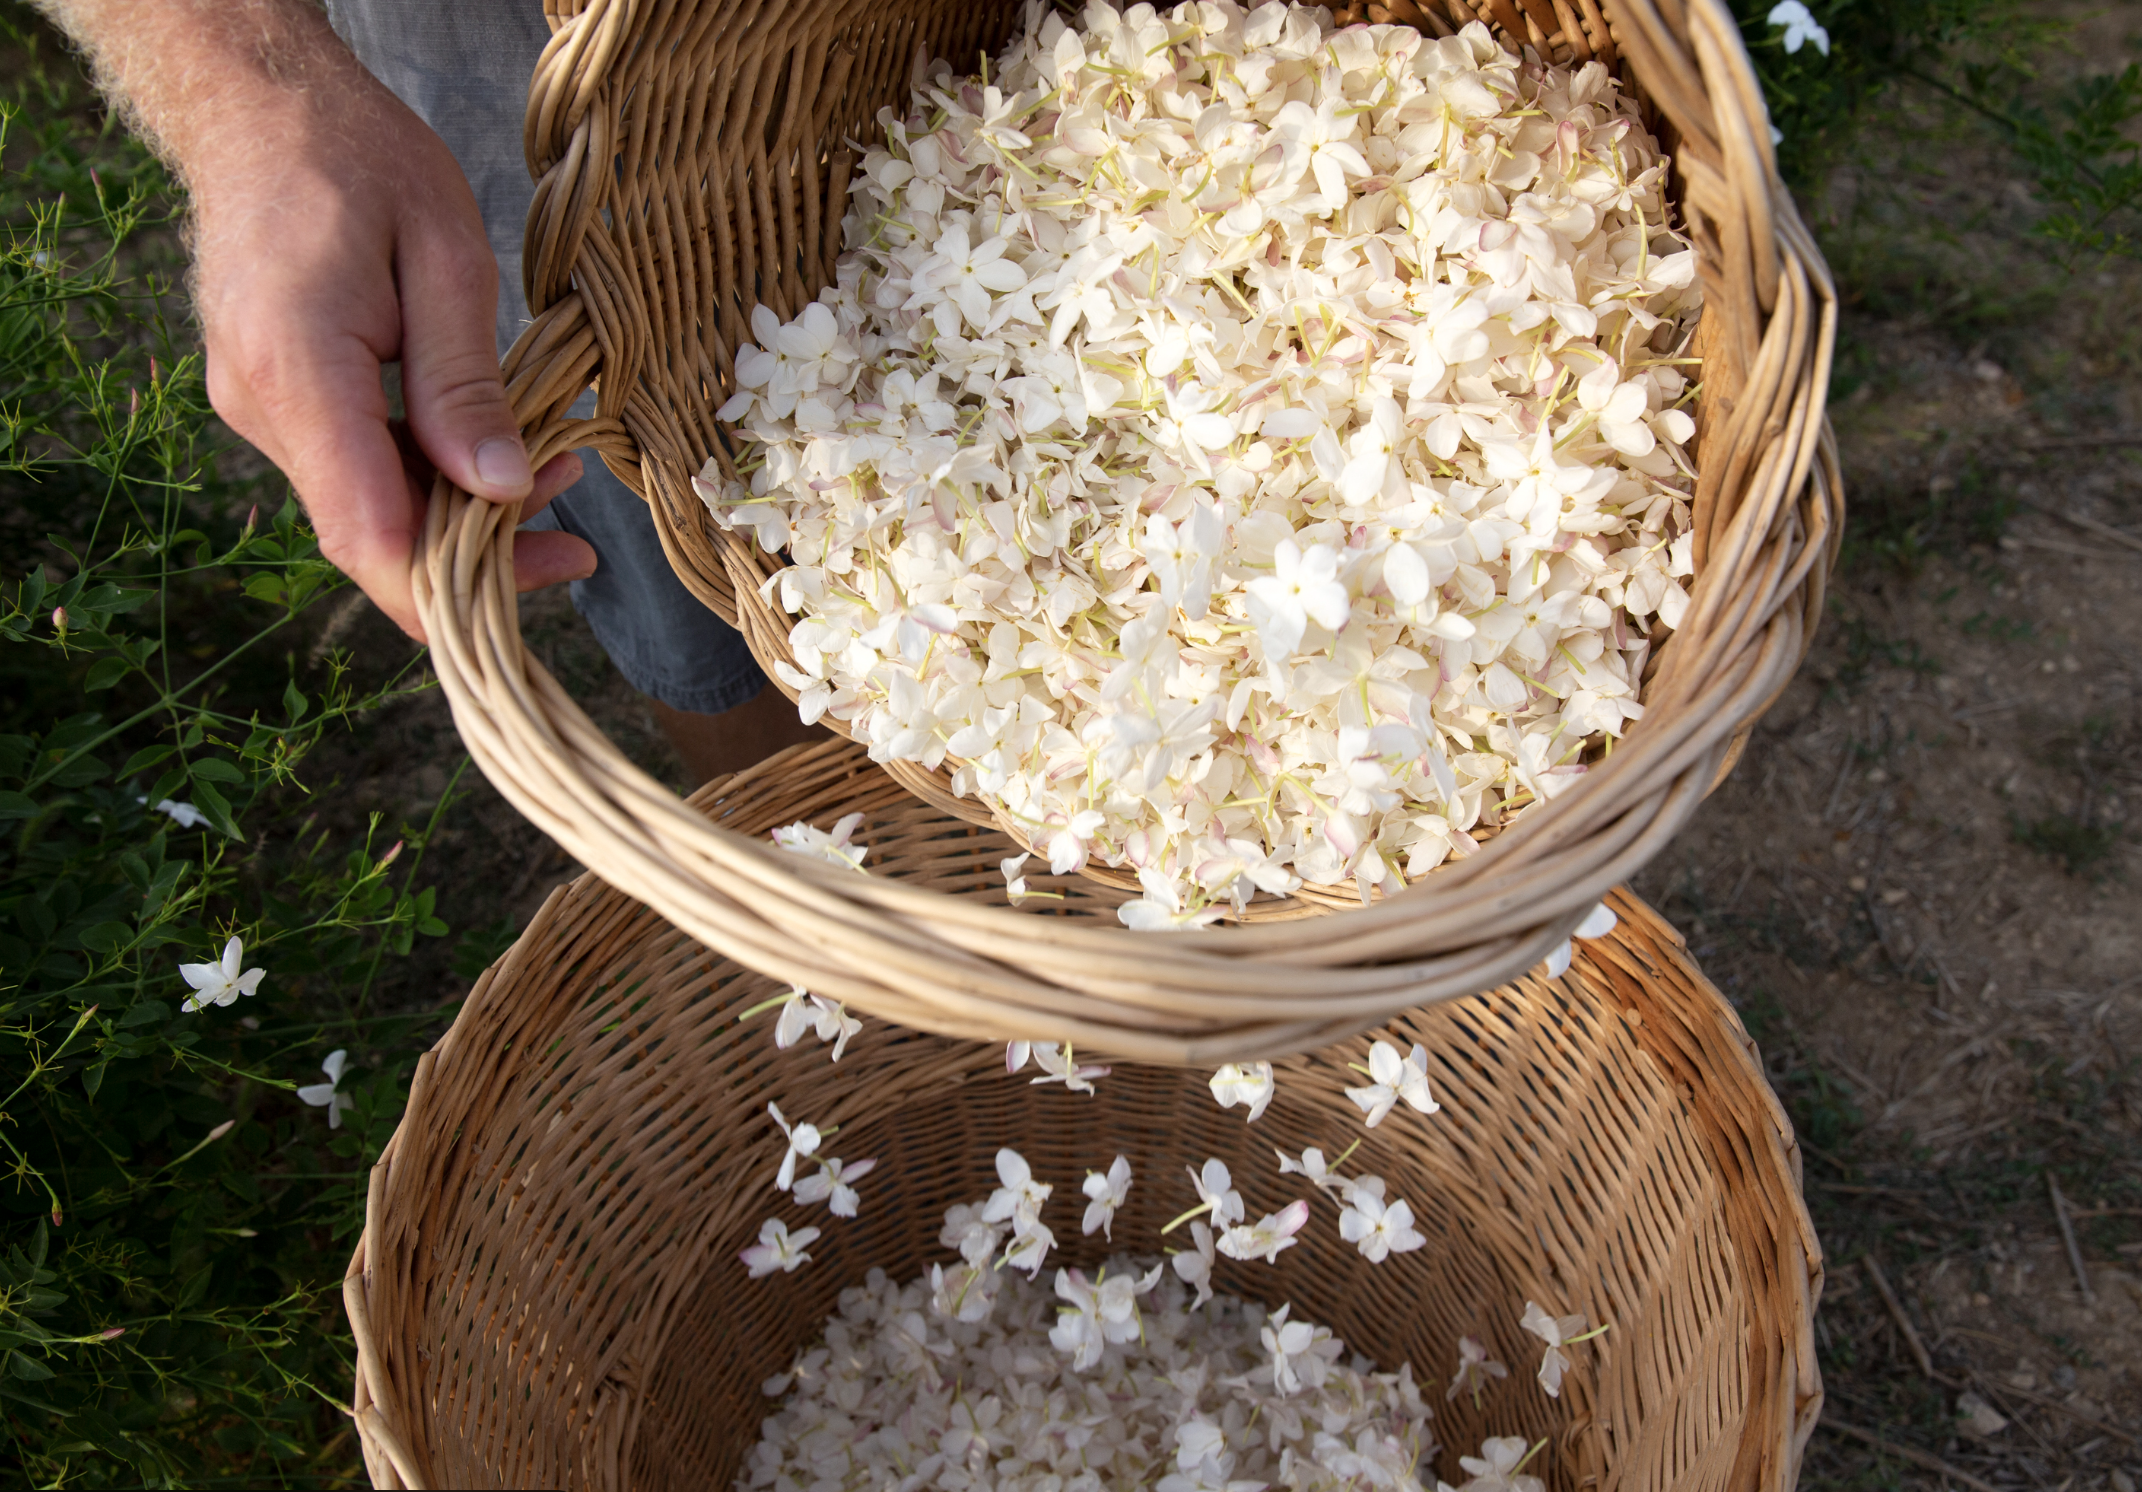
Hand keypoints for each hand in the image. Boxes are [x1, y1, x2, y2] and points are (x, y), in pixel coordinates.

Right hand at [181, 24, 594, 638]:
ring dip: (460, 512)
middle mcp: (261, 405)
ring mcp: (259, 407)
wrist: (261, 108)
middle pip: (371, 534)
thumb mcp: (444, 256)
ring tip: (557, 473)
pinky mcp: (274, 401)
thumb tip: (501, 487)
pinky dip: (427, 474)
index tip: (548, 575)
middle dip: (477, 558)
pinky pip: (355, 468)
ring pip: (367, 505)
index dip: (454, 584)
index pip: (368, 530)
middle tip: (577, 545)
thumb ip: (463, 381)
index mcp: (296, 368)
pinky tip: (495, 452)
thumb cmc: (360, 160)